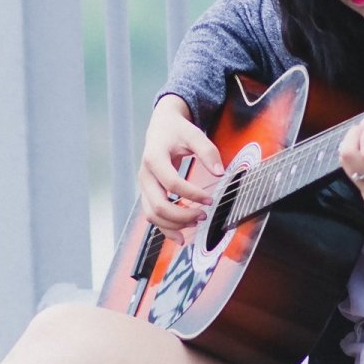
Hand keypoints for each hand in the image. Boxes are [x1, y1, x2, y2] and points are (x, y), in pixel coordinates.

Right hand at [139, 95, 224, 240]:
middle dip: (182, 215)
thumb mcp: (194, 134)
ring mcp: (144, 187)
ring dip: (174, 224)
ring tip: (196, 223)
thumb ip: (208, 151)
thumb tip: (220, 173)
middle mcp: (145, 175)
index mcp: (154, 158)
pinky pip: (152, 216)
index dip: (192, 194)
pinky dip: (165, 228)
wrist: (161, 127)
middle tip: (203, 215)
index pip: (172, 183)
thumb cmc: (177, 131)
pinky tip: (181, 236)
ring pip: (152, 215)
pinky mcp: (147, 194)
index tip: (211, 199)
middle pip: (158, 205)